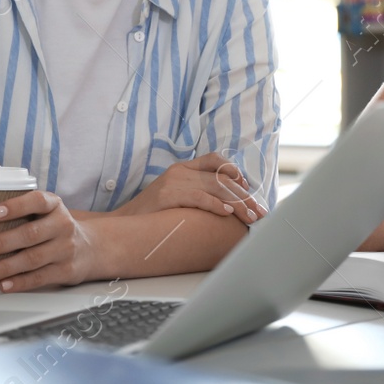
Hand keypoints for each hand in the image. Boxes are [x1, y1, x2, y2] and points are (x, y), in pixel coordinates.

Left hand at [0, 191, 99, 291]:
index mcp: (54, 205)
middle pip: (30, 234)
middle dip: (0, 243)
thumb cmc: (54, 227)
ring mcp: (65, 249)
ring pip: (32, 259)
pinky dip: (19, 283)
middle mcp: (62, 225)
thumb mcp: (45, 212)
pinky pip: (39, 278)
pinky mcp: (66, 271)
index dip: (15, 206)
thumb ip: (21, 211)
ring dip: (4, 268)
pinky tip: (2, 285)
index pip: (36, 201)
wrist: (90, 248)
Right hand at [116, 153, 266, 223]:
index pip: (215, 160)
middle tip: (259, 211)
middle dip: (244, 195)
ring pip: (214, 187)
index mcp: (183, 168)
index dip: (235, 172)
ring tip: (249, 216)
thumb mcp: (176, 197)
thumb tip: (227, 205)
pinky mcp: (167, 195)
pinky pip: (198, 197)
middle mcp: (180, 171)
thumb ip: (196, 193)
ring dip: (236, 203)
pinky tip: (226, 214)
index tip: (249, 189)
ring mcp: (173, 182)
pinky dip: (215, 205)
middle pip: (221, 178)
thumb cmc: (153, 215)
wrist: (124, 223)